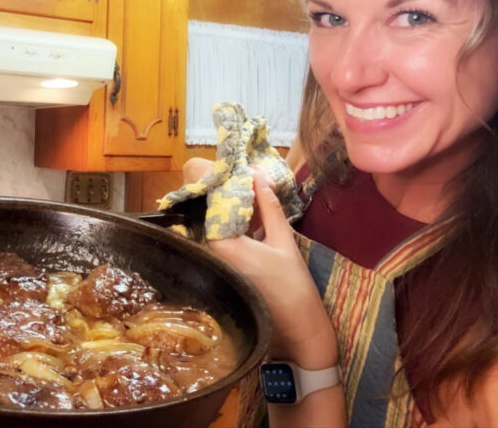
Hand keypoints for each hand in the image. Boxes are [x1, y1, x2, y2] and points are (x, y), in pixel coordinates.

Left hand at [203, 165, 337, 365]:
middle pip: (201, 213)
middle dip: (215, 193)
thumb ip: (268, 206)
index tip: (225, 166)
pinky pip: (214, 241)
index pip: (206, 202)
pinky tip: (243, 219)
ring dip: (220, 209)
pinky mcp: (217, 273)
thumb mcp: (282, 240)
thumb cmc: (293, 286)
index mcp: (221, 244)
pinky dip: (224, 227)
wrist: (296, 330)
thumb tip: (257, 174)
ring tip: (242, 192)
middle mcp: (208, 255)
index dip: (212, 179)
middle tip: (236, 177)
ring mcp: (211, 266)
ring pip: (206, 227)